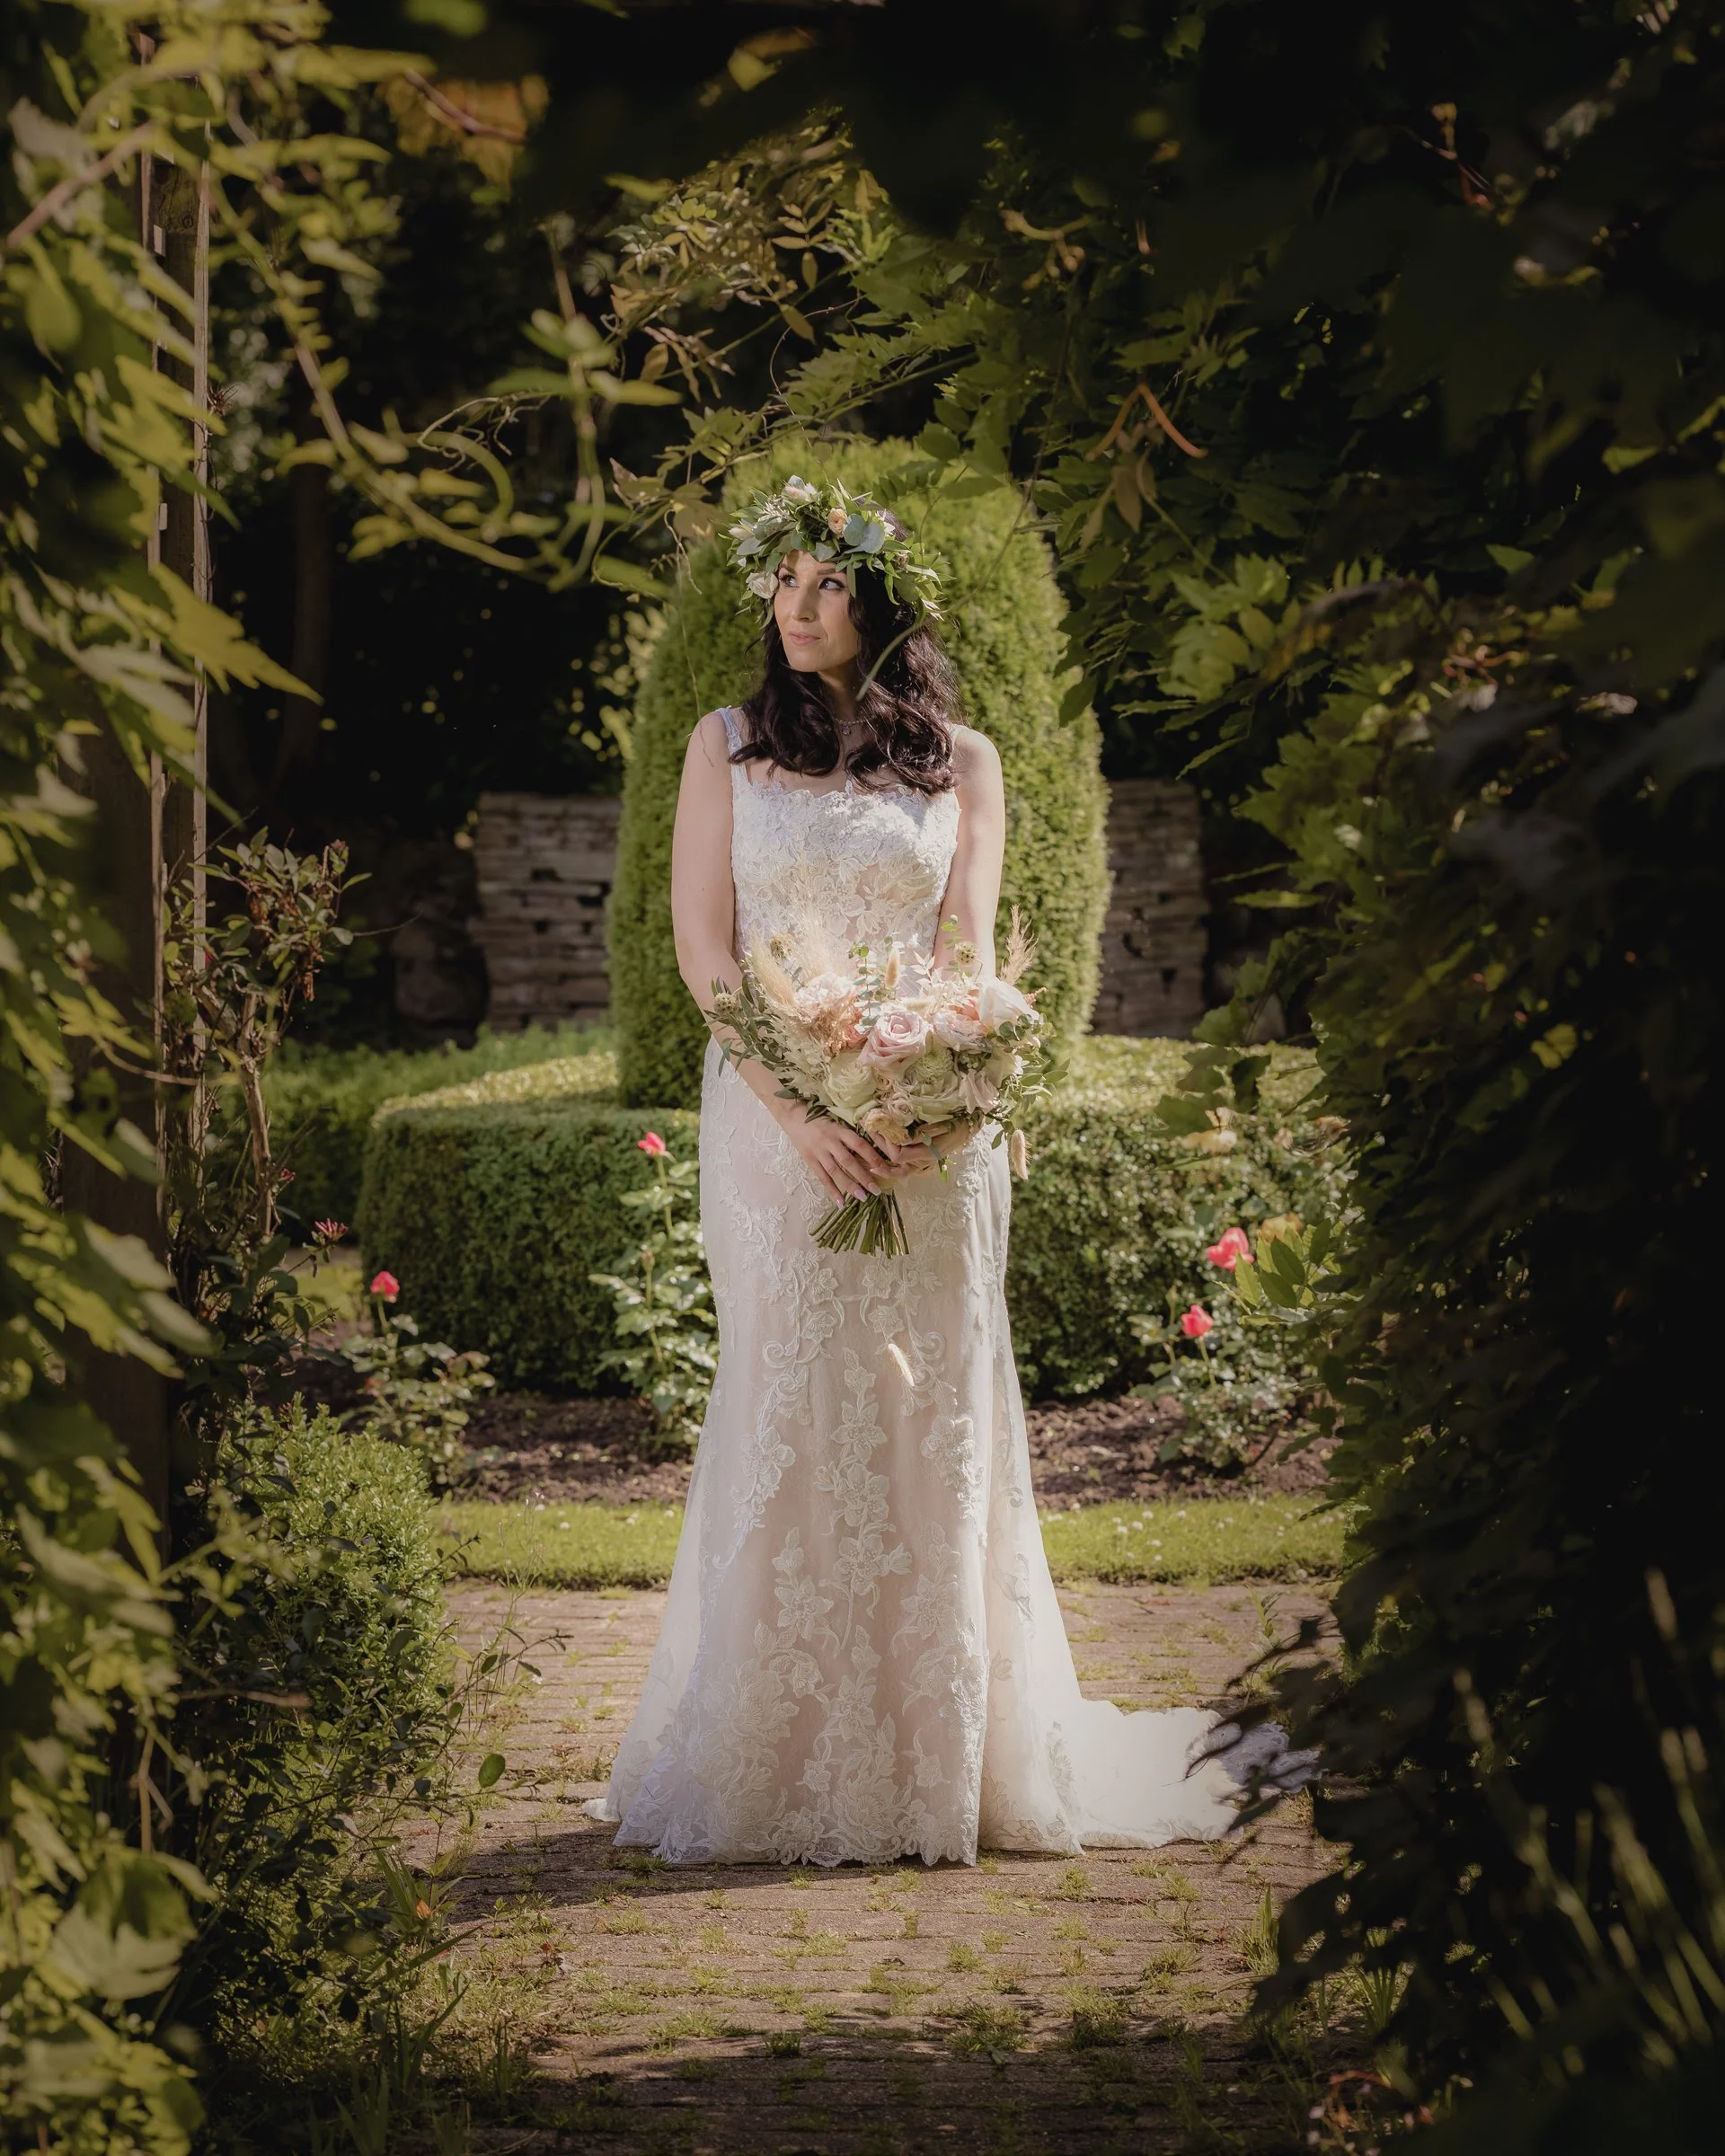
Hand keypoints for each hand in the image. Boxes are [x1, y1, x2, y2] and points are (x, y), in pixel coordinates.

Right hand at [777, 1107, 894, 1205]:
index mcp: (840, 1131)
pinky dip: (831, 1190)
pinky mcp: (809, 1160)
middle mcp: (830, 1141)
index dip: (873, 1157)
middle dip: (863, 1177)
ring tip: (862, 1197)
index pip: (859, 1145)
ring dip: (849, 1186)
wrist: (794, 1118)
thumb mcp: (837, 1124)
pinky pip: (822, 1177)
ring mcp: (819, 1151)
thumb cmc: (821, 1121)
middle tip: (876, 1190)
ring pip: (836, 1172)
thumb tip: (869, 1157)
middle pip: (848, 1161)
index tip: (884, 1169)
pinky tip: (840, 1202)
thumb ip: (850, 1139)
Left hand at [869, 1124, 976, 1180]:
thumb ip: (922, 1133)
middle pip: (893, 1159)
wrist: (965, 1129)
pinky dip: (888, 1170)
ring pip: (895, 1168)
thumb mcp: (940, 1126)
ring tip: (868, 1140)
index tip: (883, 1125)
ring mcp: (919, 1164)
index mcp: (925, 1154)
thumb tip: (903, 1137)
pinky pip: (901, 1171)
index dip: (888, 1142)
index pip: (898, 1154)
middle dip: (879, 1142)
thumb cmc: (954, 1125)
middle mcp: (921, 1162)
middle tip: (869, 1126)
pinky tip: (875, 1168)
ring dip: (879, 1155)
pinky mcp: (918, 1162)